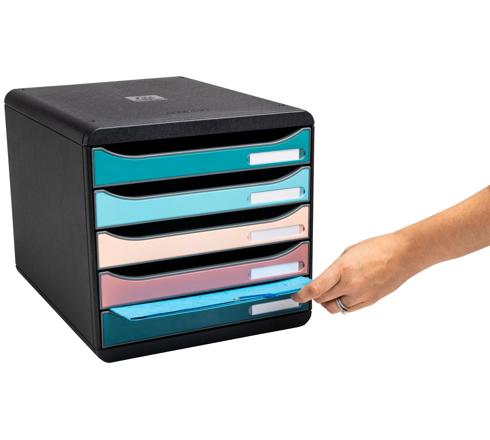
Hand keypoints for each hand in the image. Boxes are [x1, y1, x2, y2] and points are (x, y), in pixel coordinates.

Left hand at [292, 232, 416, 312]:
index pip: (315, 289)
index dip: (302, 295)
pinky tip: (345, 294)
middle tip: (314, 290)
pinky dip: (343, 304)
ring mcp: (361, 296)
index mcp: (343, 269)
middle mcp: (351, 285)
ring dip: (329, 302)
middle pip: (322, 300)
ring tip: (331, 292)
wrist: (402, 254)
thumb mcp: (348, 253)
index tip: (297, 296)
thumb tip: (323, 280)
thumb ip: (334, 269)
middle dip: (315, 296)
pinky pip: (349, 309)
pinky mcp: (370, 302)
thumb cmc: (378, 249)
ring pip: (335, 308)